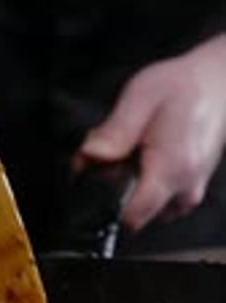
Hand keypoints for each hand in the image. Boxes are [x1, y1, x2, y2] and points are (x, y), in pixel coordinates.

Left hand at [74, 34, 225, 228]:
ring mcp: (189, 196)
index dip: (105, 199)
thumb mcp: (139, 99)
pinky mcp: (188, 194)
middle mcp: (184, 191)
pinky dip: (144, 183)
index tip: (100, 173)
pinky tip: (147, 156)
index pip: (130, 218)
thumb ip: (114, 133)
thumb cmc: (182, 88)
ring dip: (129, 184)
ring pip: (143, 208)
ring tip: (136, 149)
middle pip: (133, 213)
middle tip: (119, 149)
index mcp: (172, 170)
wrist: (217, 84)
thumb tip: (89, 156)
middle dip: (115, 185)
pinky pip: (157, 201)